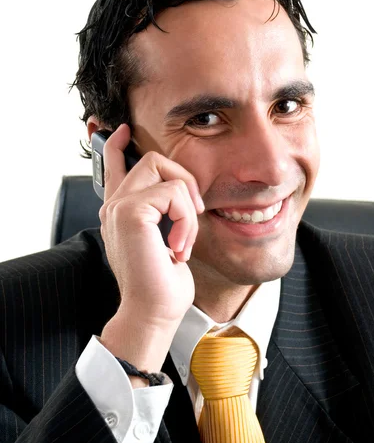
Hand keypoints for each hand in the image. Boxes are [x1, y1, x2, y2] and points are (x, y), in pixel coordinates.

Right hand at [98, 124, 204, 369]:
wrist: (153, 311)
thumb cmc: (162, 284)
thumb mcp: (164, 241)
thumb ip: (162, 214)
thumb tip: (180, 194)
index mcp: (120, 210)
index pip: (112, 166)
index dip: (116, 144)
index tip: (122, 131)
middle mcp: (115, 205)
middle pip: (152, 159)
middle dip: (184, 180)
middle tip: (193, 214)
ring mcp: (119, 206)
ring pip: (167, 173)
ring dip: (188, 209)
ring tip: (183, 241)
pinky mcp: (131, 212)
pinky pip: (174, 193)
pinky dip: (186, 220)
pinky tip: (178, 246)